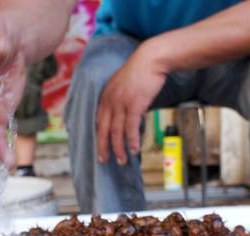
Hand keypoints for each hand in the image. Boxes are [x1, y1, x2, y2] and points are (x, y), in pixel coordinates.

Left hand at [97, 43, 166, 164]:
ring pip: (116, 131)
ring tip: (122, 160)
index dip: (98, 137)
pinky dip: (131, 140)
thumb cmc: (141, 72)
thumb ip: (120, 100)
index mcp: (106, 96)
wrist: (152, 59)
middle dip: (103, 147)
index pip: (98, 121)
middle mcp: (110, 101)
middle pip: (103, 129)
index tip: (99, 149)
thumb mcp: (124, 86)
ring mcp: (121, 103)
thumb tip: (125, 115)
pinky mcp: (134, 105)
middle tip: (104, 161)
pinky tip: (134, 149)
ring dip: (119, 148)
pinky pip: (131, 128)